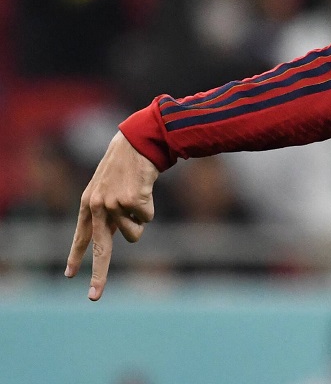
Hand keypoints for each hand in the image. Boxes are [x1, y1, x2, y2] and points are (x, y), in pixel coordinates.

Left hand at [65, 132, 159, 299]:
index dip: (76, 256)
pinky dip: (150, 205)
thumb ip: (108, 212)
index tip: (70, 276)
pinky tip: (144, 188)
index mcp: (88, 203)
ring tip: (137, 195)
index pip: (81, 236)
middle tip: (93, 298)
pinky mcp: (133, 201)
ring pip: (134, 233)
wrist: (138, 143)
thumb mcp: (108, 188)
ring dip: (140, 219)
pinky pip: (147, 217)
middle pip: (102, 250)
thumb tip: (125, 237)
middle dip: (98, 276)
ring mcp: (115, 205)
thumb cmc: (126, 164)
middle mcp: (98, 207)